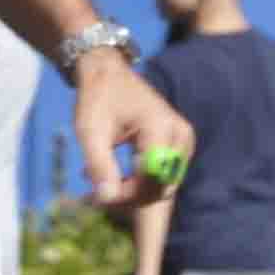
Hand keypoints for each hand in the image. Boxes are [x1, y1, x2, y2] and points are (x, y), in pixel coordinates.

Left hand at [74, 46, 196, 199]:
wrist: (110, 75)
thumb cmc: (98, 100)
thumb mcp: (90, 132)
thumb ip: (100, 165)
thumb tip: (108, 199)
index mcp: (160, 128)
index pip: (152, 179)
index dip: (126, 195)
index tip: (96, 196)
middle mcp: (180, 136)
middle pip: (161, 187)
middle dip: (128, 197)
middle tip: (94, 194)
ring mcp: (184, 142)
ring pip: (162, 187)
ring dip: (132, 192)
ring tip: (100, 181)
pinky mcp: (180, 147)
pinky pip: (163, 178)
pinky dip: (139, 183)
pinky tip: (114, 177)